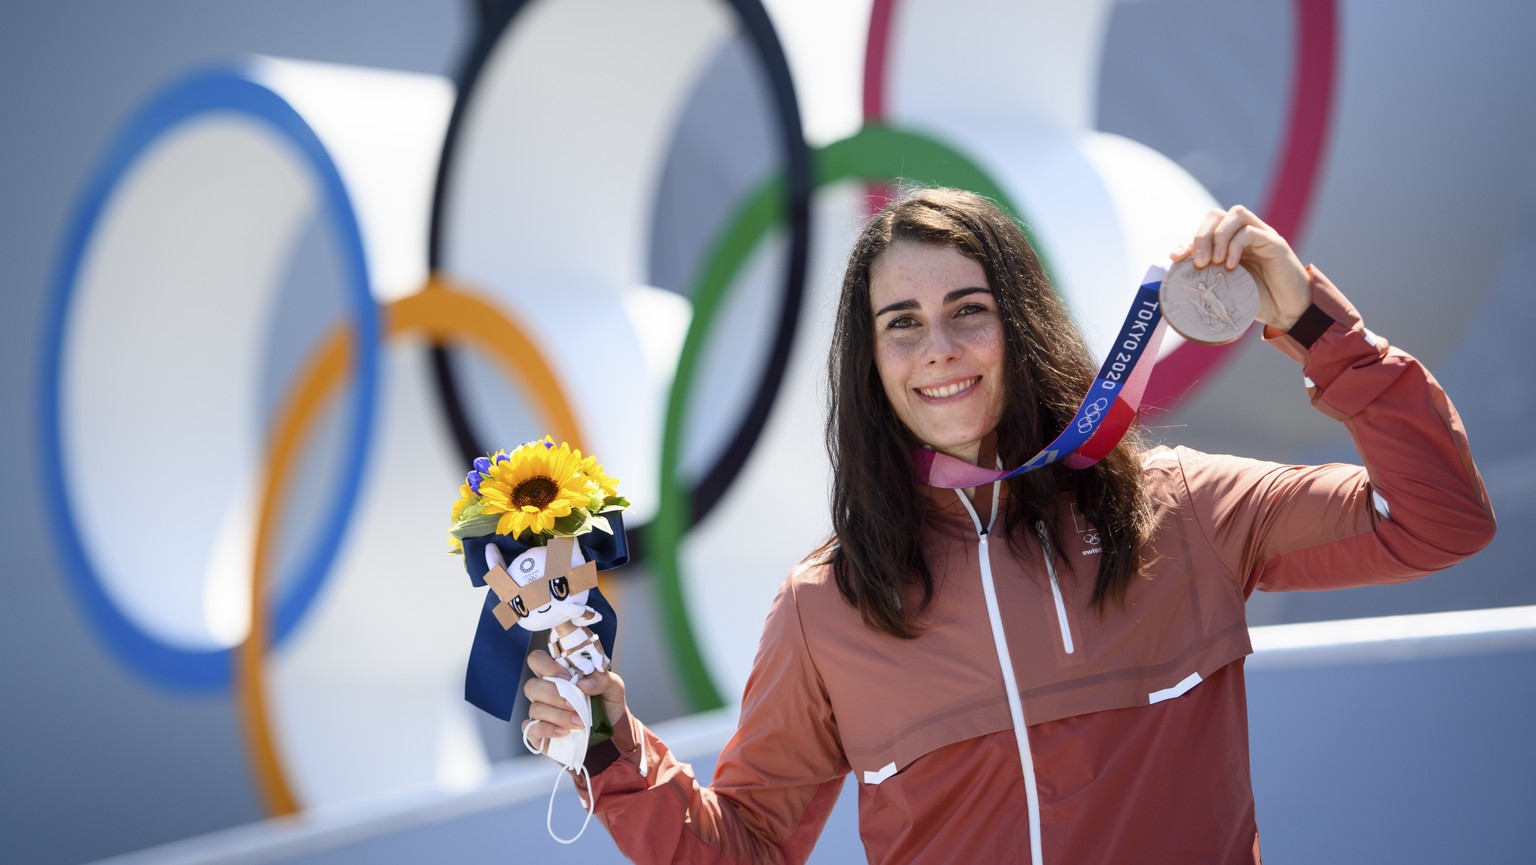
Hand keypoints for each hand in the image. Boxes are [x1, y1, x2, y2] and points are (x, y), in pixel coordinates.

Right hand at [523, 649, 628, 740]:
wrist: (610, 731)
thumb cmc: (606, 703)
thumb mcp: (613, 686)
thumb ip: (602, 678)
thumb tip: (583, 683)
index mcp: (557, 674)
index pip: (537, 660)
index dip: (546, 665)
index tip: (567, 677)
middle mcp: (544, 691)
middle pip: (531, 685)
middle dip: (554, 695)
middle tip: (575, 704)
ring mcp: (539, 712)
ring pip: (535, 708)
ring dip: (559, 715)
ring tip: (580, 722)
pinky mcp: (538, 732)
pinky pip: (532, 729)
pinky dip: (548, 730)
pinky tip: (565, 732)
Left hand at [1170, 205, 1310, 330]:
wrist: (1288, 312)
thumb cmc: (1257, 301)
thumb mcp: (1225, 289)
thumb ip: (1206, 278)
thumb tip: (1173, 280)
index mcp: (1230, 243)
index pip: (1205, 229)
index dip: (1187, 241)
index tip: (1175, 258)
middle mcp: (1245, 234)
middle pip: (1216, 215)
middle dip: (1201, 235)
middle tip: (1198, 262)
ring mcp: (1261, 235)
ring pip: (1235, 214)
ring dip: (1218, 237)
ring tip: (1215, 262)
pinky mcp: (1275, 242)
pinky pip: (1250, 231)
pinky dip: (1236, 246)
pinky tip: (1231, 266)